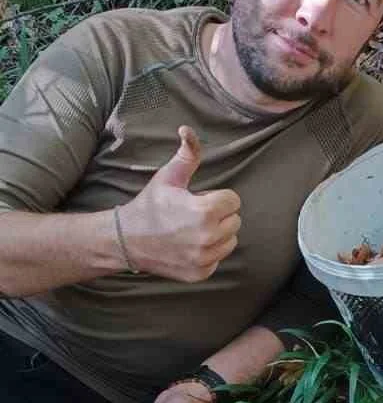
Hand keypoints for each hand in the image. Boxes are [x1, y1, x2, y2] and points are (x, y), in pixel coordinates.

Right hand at [116, 126, 240, 281]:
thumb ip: (187, 154)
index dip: (216, 197)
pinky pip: (218, 258)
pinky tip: (188, 245)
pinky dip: (208, 252)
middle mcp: (207, 238)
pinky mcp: (200, 273)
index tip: (197, 199)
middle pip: (235, 221)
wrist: (127, 240)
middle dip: (218, 215)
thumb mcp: (168, 177)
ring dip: (217, 234)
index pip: (234, 201)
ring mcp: (204, 259)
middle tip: (192, 214)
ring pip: (230, 241)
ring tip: (192, 229)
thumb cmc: (150, 205)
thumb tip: (187, 129)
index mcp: (205, 212)